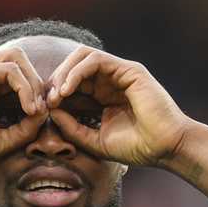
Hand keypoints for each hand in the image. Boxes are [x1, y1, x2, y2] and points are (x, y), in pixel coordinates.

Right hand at [0, 47, 48, 179]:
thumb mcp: (2, 139)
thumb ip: (25, 128)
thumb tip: (44, 113)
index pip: (19, 75)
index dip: (35, 91)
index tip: (41, 116)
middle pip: (20, 60)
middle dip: (37, 82)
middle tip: (42, 110)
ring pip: (17, 58)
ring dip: (33, 83)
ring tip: (35, 109)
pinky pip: (10, 69)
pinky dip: (25, 88)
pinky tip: (28, 109)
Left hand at [44, 47, 191, 169]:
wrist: (166, 148)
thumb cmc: (137, 147)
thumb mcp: (95, 140)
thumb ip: (73, 128)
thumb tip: (51, 112)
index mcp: (103, 97)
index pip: (71, 85)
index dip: (53, 94)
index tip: (41, 110)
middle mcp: (110, 81)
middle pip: (73, 67)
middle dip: (54, 82)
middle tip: (44, 101)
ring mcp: (120, 73)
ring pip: (82, 57)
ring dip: (63, 74)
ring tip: (55, 95)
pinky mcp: (129, 70)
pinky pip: (95, 60)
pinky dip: (77, 72)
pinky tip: (67, 90)